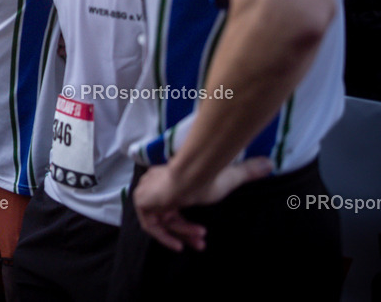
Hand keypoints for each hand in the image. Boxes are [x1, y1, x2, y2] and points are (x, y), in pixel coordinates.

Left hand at [132, 157, 272, 251]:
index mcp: (170, 176)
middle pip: (169, 214)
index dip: (187, 221)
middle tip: (202, 243)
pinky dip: (164, 237)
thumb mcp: (230, 177)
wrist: (193, 174)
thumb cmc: (209, 175)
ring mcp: (147, 193)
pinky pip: (151, 226)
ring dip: (183, 233)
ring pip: (164, 220)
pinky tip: (178, 247)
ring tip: (200, 242)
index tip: (202, 233)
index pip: (175, 202)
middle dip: (187, 231)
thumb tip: (270, 164)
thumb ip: (247, 172)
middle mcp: (155, 184)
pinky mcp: (143, 202)